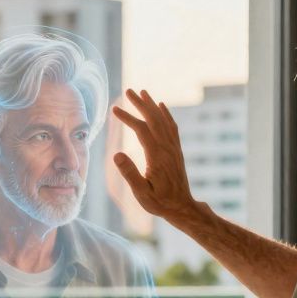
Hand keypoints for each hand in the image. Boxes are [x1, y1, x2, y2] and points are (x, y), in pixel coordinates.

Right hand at [111, 89, 201, 225]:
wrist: (181, 207)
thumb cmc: (159, 203)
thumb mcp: (141, 193)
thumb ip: (130, 173)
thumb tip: (116, 154)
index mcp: (157, 156)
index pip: (141, 130)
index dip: (128, 118)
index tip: (115, 109)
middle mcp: (167, 148)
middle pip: (153, 119)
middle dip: (140, 104)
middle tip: (128, 90)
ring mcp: (173, 148)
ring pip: (163, 121)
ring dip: (152, 106)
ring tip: (143, 93)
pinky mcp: (176, 151)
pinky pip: (172, 127)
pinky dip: (166, 114)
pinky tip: (161, 107)